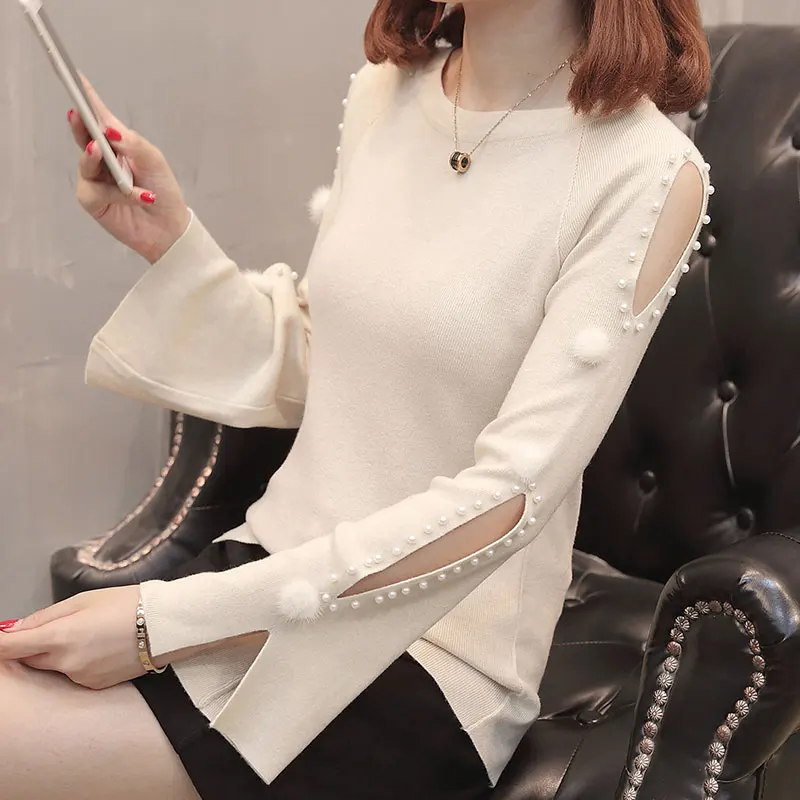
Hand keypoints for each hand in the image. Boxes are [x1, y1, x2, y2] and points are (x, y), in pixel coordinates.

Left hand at [0, 586, 270, 690]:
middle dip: (32, 646)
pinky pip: (74, 675)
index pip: (11, 647)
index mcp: (60, 637)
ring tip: (88, 634)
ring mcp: (81, 679)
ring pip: (53, 667)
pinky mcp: (95, 686)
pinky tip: (101, 648)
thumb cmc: (126, 603)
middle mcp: (66, 664)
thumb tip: (15, 630)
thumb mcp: (84, 600)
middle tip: (57, 627)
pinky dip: (77, 663)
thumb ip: (46, 616)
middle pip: (30, 659)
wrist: (166, 625)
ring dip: (57, 654)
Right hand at [69, 76, 191, 263]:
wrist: (169, 228)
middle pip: (84, 137)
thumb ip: (133, 144)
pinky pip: (98, 191)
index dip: (87, 100)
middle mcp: (102, 159)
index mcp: (118, 144)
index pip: (100, 119)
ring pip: (86, 163)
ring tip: (102, 151)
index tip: (76, 80)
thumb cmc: (163, 190)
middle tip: (78, 114)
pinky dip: (119, 193)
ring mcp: (95, 180)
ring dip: (98, 159)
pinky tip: (139, 195)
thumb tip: (110, 131)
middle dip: (80, 125)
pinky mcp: (94, 201)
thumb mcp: (154, 161)